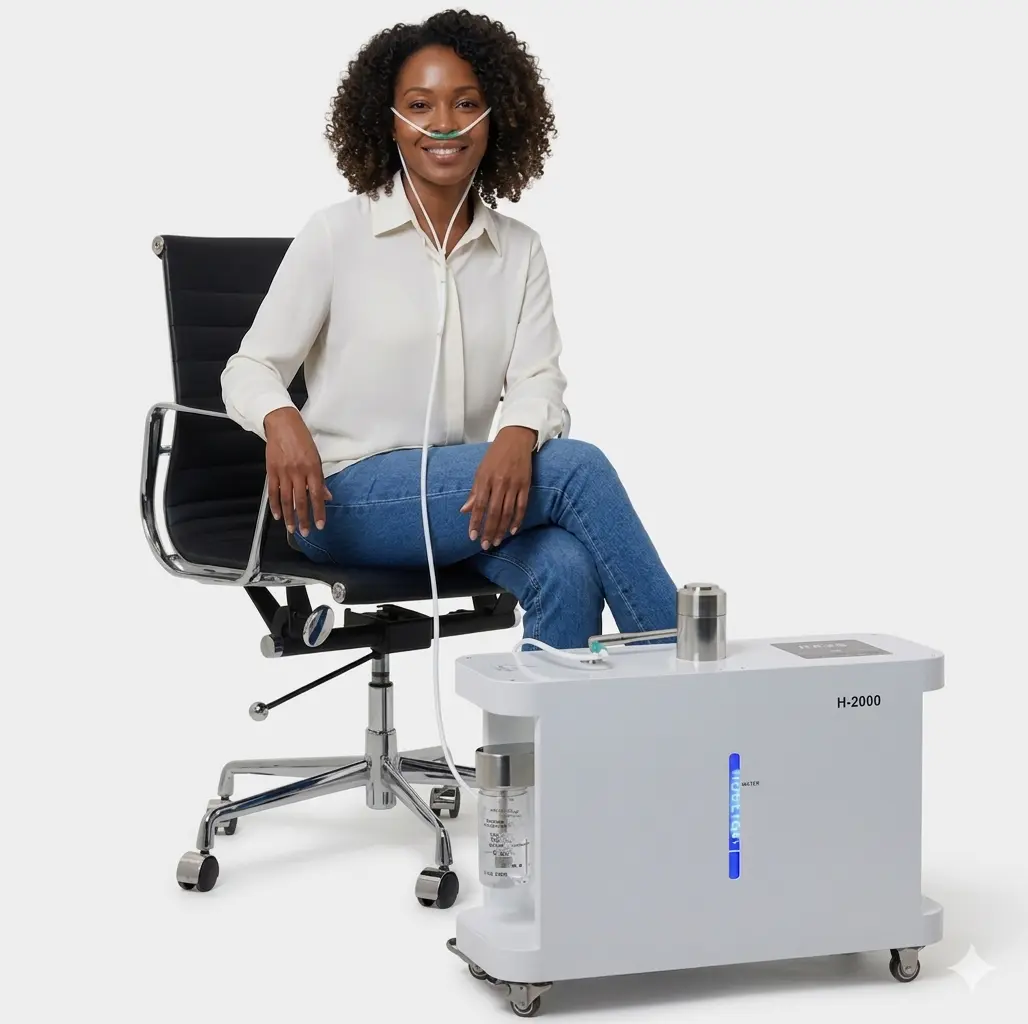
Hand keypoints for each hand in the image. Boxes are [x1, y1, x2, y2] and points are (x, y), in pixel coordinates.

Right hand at [263, 407, 331, 535]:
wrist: (281, 423)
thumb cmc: (301, 438)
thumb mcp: (316, 456)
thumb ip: (320, 479)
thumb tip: (327, 496)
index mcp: (312, 468)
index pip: (316, 495)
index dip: (318, 512)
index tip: (320, 525)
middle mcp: (298, 472)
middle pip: (301, 500)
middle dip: (303, 518)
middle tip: (304, 532)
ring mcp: (283, 472)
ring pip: (286, 499)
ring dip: (289, 516)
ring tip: (292, 528)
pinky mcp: (271, 471)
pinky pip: (273, 492)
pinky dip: (274, 505)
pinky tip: (278, 515)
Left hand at [461, 426, 535, 548]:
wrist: (515, 439)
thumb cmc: (495, 455)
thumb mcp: (480, 470)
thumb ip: (474, 491)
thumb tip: (465, 510)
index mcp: (485, 479)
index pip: (479, 505)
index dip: (475, 522)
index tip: (472, 536)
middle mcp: (499, 483)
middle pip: (493, 512)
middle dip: (488, 530)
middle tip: (486, 545)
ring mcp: (513, 484)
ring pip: (507, 512)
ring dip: (501, 529)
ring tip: (497, 541)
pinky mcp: (525, 485)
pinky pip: (522, 506)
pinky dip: (517, 520)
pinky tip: (512, 531)